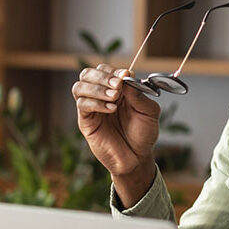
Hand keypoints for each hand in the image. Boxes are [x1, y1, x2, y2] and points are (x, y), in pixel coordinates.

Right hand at [72, 64, 159, 205]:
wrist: (137, 158)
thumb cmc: (143, 134)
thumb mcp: (149, 112)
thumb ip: (139, 95)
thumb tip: (126, 78)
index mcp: (117, 90)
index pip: (106, 70)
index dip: (114, 71)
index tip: (126, 76)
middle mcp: (101, 96)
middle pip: (88, 74)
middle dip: (102, 76)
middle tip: (117, 85)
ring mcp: (92, 108)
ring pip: (79, 87)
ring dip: (97, 88)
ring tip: (114, 98)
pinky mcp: (86, 122)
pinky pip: (82, 105)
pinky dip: (95, 103)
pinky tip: (110, 109)